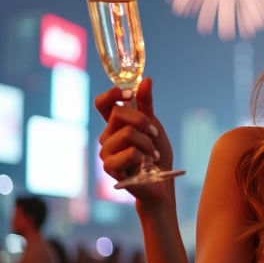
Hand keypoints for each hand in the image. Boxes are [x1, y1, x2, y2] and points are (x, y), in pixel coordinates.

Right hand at [94, 77, 174, 201]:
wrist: (161, 182)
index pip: (102, 103)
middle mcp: (107, 136)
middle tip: (155, 133)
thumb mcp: (154, 125)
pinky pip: (128, 153)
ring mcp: (106, 152)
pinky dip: (143, 156)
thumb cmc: (156, 154)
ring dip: (147, 143)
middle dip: (143, 121)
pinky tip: (146, 164)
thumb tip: (146, 80)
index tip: (128, 93)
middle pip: (118, 113)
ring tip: (152, 155)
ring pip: (127, 133)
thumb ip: (146, 104)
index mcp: (115, 125)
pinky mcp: (111, 168)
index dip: (111, 93)